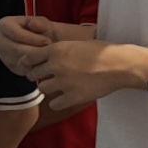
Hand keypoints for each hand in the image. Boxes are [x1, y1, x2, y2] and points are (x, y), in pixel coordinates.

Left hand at [22, 26, 147, 101]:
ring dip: (47, 88)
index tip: (28, 66)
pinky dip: (58, 102)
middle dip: (37, 75)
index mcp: (56, 50)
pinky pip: (54, 104)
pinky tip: (65, 98)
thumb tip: (46, 54)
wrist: (120, 65)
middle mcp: (56, 65)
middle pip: (33, 74)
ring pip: (42, 88)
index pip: (28, 57)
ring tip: (57, 87)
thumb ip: (60, 50)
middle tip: (45, 77)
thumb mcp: (77, 43)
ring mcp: (63, 82)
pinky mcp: (72, 97)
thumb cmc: (103, 52)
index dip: (27, 62)